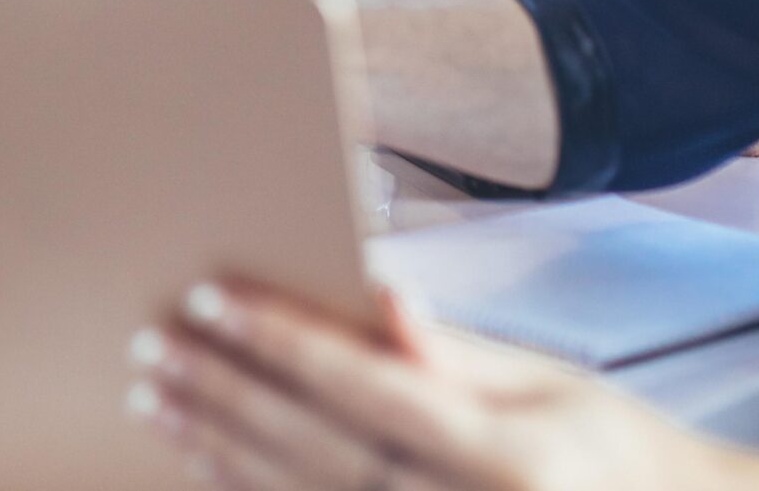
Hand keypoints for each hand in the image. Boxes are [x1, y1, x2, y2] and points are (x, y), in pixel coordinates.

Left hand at [130, 281, 758, 490]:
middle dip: (227, 396)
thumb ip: (448, 351)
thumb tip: (374, 293)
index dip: (283, 342)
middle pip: (316, 453)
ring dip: (218, 452)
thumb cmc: (604, 445)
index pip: (367, 390)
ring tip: (157, 400)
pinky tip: (200, 466)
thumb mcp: (545, 382)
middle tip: (154, 346)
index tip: (209, 298)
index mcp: (508, 460)